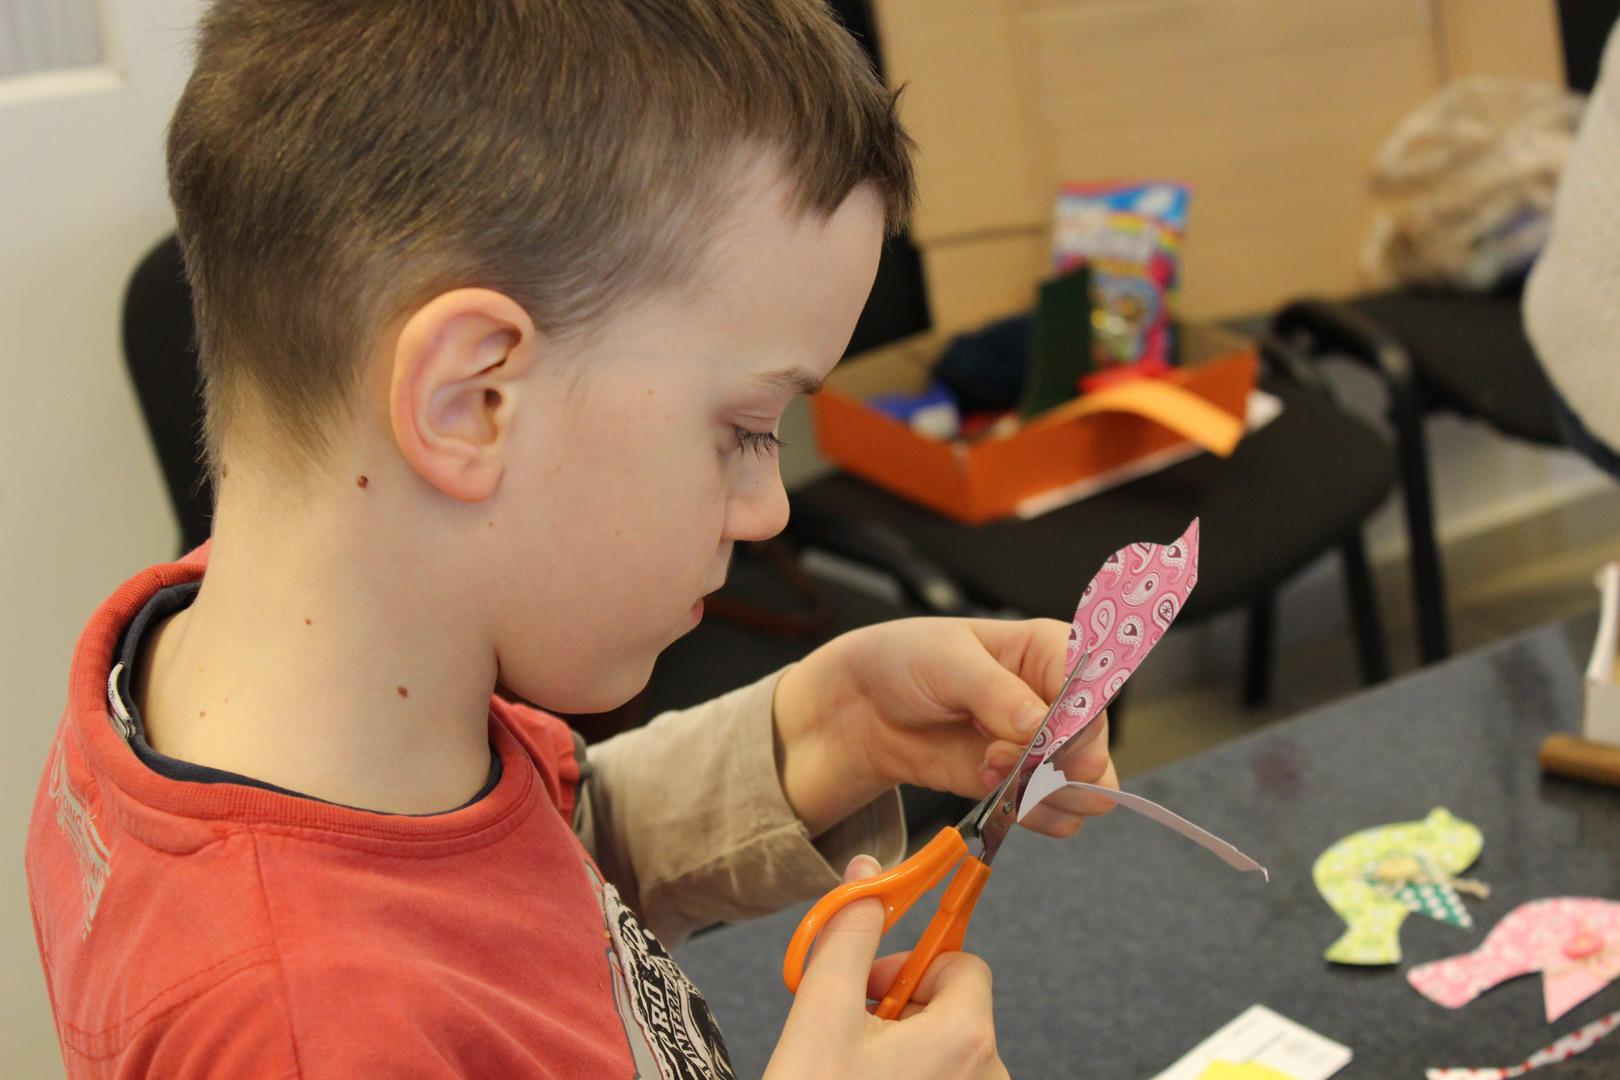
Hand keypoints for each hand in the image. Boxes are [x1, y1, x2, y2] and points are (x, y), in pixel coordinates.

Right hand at [765, 855, 1008, 1079]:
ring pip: (945, 1049)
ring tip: (851, 1068)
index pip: (962, 963)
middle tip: (849, 1029)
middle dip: (900, 1006)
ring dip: (901, 1046)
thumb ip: (849, 934)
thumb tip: (869, 876)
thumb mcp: (821, 1011)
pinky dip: (908, 1078)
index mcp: (966, 1036)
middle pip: (953, 1007)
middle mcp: (988, 1076)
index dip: (910, 964)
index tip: (866, 984)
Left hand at [773, 617, 1117, 836]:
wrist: (861, 708)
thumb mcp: (947, 661)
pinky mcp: (1021, 785)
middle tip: (1003, 755)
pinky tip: (988, 785)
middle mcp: (1057, 700)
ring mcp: (1042, 748)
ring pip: (1086, 788)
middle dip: (1056, 763)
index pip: (1095, 690)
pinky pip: (1054, 814)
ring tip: (990, 768)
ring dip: (1044, 792)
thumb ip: (996, 693)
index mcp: (1051, 650)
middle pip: (1095, 746)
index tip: (1044, 738)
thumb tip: (1041, 725)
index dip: (1079, 721)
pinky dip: (1029, 812)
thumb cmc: (905, 660)